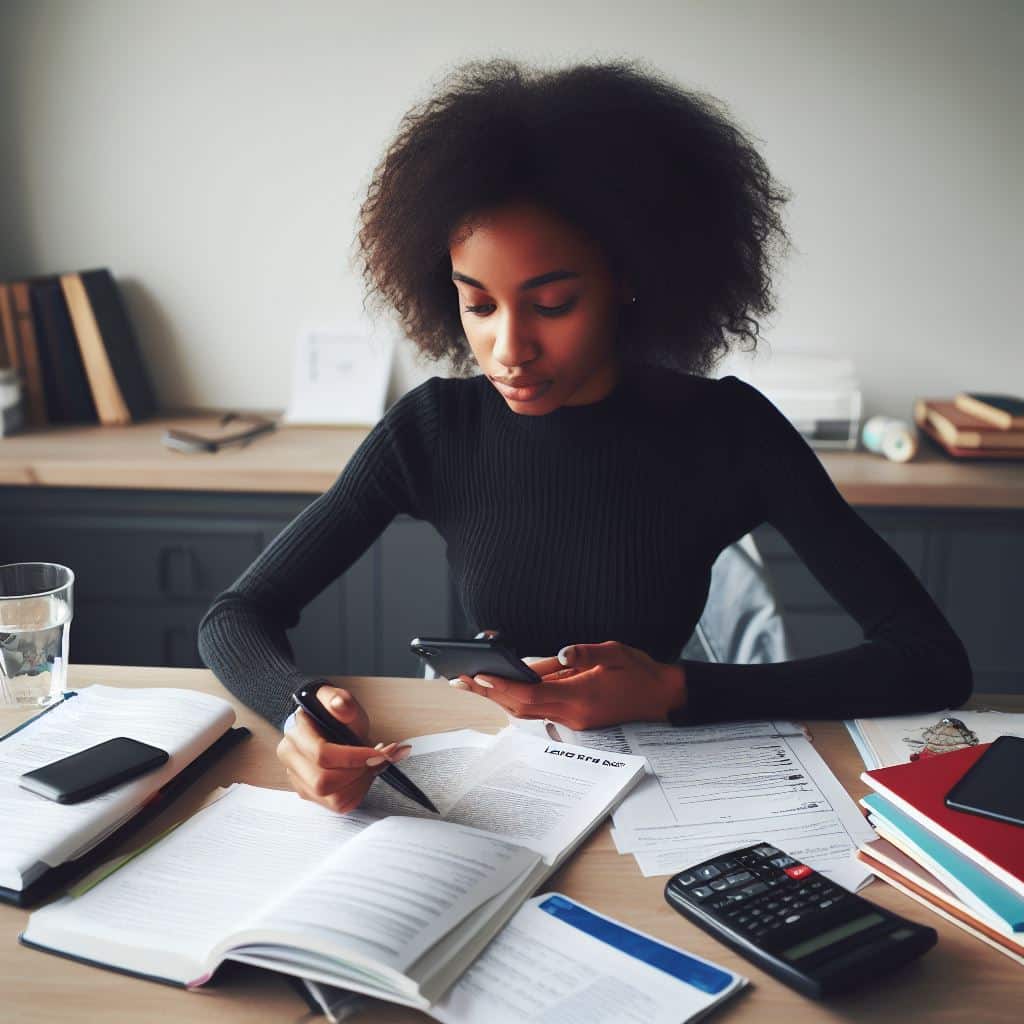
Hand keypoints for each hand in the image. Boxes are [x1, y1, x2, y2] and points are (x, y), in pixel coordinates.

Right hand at [275, 685, 409, 812]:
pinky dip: (359, 792)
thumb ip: (340, 700)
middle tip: (377, 758)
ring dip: (361, 783)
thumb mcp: (340, 699)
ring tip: (373, 764)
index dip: (353, 757)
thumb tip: (340, 705)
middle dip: (358, 773)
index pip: (322, 755)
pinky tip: (365, 774)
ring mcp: (300, 781)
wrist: (331, 724)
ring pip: (333, 798)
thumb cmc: (335, 714)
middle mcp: (292, 760)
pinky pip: (339, 805)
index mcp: (295, 735)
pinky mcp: (312, 795)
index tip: (377, 752)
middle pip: (324, 782)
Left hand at [450, 640, 687, 730]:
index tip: (480, 675)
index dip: (503, 686)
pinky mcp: (575, 718)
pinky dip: (519, 698)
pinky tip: (504, 685)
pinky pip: (540, 709)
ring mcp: (574, 720)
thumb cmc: (640, 673)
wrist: (663, 698)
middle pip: (521, 707)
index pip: (532, 695)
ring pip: (527, 710)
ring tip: (473, 680)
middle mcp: (573, 714)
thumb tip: (559, 653)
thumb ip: (585, 653)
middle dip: (490, 693)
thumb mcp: (615, 653)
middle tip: (460, 679)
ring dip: (500, 696)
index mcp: (581, 698)